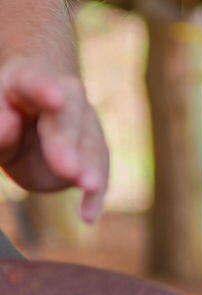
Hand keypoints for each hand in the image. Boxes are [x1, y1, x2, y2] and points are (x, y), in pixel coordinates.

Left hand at [0, 58, 108, 222]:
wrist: (24, 115)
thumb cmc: (1, 114)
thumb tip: (7, 130)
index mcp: (28, 80)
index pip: (37, 82)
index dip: (48, 90)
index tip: (57, 100)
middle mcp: (65, 98)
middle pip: (70, 118)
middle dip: (69, 143)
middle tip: (69, 170)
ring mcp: (84, 124)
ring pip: (91, 144)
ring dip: (92, 168)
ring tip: (89, 188)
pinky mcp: (92, 151)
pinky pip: (98, 170)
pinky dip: (95, 193)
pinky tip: (88, 215)